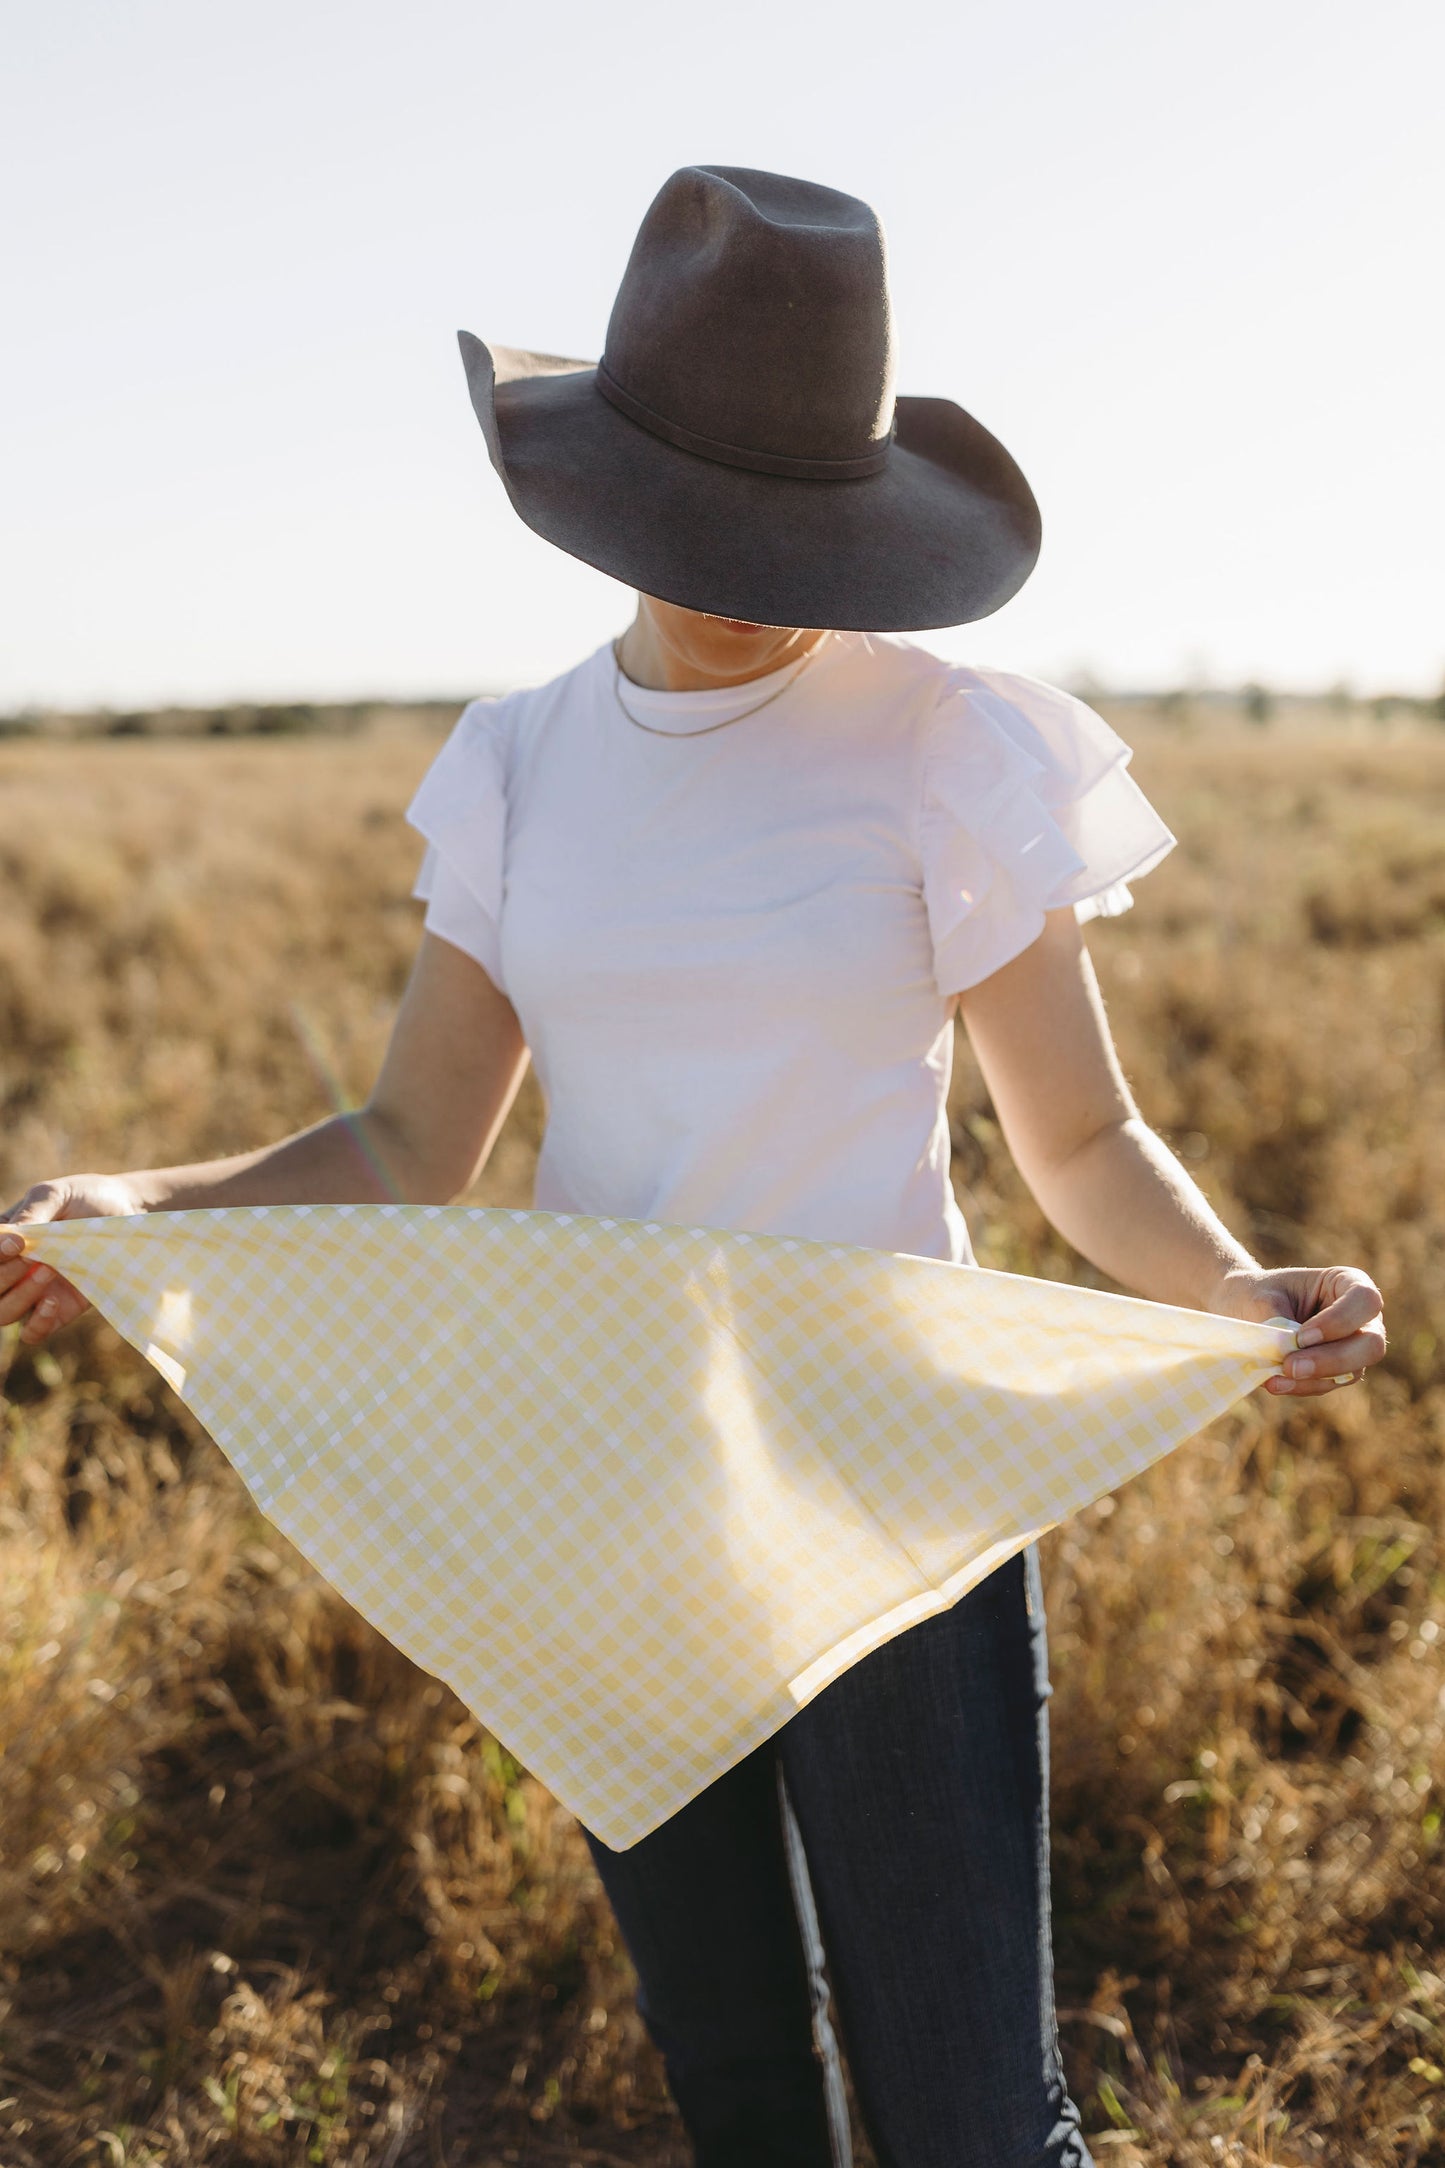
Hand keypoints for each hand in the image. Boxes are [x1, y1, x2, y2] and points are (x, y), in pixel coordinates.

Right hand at [0, 1175, 144, 1345]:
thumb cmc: (86, 1198)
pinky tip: (53, 1302)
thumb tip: (8, 1240)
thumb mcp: (54, 1195)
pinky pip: (33, 1332)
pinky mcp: (60, 1309)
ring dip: (20, 1297)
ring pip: (3, 1314)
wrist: (128, 1211)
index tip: (18, 1244)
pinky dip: (37, 1324)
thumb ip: (30, 1214)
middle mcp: (14, 1269)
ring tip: (49, 1272)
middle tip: (32, 1257)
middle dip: (4, 1276)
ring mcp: (35, 1291)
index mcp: (4, 1241)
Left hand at [1209, 1263, 1385, 1396]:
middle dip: (1331, 1359)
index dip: (1339, 1321)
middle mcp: (1362, 1318)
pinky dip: (1301, 1386)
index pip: (1365, 1301)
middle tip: (1291, 1365)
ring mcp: (1355, 1348)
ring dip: (1313, 1378)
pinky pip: (1329, 1384)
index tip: (1301, 1335)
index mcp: (1348, 1283)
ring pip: (1353, 1371)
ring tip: (1276, 1378)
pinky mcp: (1338, 1372)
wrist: (1246, 1309)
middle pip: (1371, 1345)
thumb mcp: (1264, 1300)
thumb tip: (1291, 1360)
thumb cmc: (1260, 1295)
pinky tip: (1275, 1383)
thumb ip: (1281, 1327)